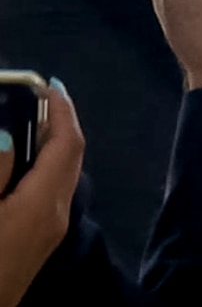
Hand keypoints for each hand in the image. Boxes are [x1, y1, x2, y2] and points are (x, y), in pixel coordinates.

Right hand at [0, 80, 82, 306]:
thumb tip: (6, 139)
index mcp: (42, 204)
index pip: (67, 144)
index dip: (62, 110)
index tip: (49, 84)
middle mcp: (55, 215)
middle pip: (70, 157)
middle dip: (58, 123)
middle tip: (36, 97)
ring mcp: (49, 232)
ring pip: (61, 175)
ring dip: (49, 146)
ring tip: (25, 122)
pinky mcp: (36, 243)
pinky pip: (48, 191)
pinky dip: (40, 168)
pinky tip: (16, 165)